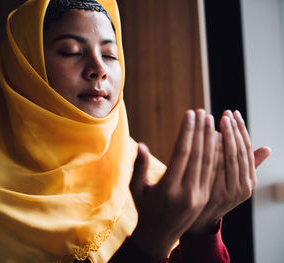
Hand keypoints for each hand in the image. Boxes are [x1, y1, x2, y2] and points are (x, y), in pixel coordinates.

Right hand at [129, 109, 216, 258]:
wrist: (160, 235)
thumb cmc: (144, 208)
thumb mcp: (136, 189)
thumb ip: (139, 167)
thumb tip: (142, 145)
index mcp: (168, 189)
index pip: (181, 153)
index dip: (187, 132)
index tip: (189, 114)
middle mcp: (187, 192)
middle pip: (197, 155)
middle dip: (200, 130)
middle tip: (202, 111)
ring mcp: (199, 195)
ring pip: (208, 162)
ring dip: (210, 139)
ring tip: (209, 120)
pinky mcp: (205, 196)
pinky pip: (212, 170)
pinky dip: (214, 153)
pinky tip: (214, 139)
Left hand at [188, 110, 270, 233]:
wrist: (198, 219)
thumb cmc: (216, 194)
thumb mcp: (235, 181)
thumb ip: (248, 165)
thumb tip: (268, 148)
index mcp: (249, 182)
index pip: (248, 150)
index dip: (241, 130)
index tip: (234, 113)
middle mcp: (242, 188)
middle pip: (239, 152)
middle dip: (232, 130)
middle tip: (225, 113)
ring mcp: (228, 192)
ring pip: (228, 158)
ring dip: (222, 137)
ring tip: (215, 119)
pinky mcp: (213, 194)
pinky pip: (214, 167)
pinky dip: (211, 151)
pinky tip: (205, 136)